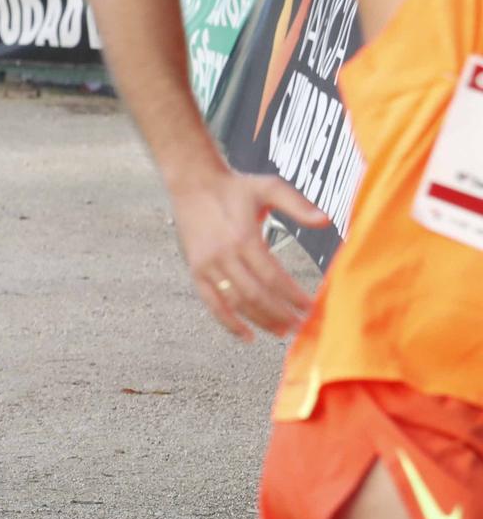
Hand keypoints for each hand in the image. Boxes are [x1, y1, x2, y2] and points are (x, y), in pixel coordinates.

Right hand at [169, 168, 327, 340]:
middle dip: (281, 314)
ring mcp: (207, 265)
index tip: (311, 308)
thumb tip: (326, 221)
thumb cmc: (234, 186)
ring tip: (283, 331)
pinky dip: (228, 323)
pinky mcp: (196, 270)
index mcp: (243, 237)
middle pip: (256, 295)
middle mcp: (224, 255)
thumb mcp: (268, 187)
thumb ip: (297, 205)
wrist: (192, 182)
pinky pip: (212, 303)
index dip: (293, 296)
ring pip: (236, 303)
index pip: (273, 277)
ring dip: (261, 321)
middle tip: (302, 326)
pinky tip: (247, 335)